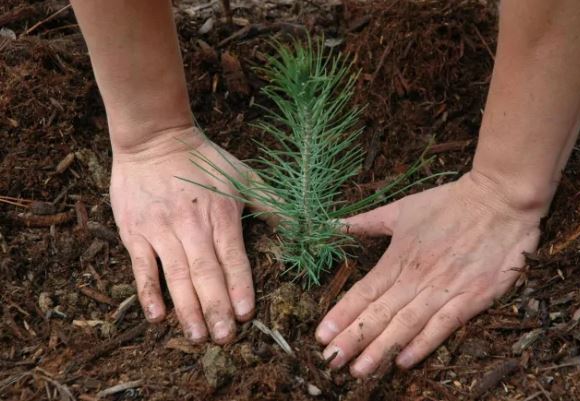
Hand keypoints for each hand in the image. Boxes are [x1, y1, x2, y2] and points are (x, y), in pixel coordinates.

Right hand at [110, 126, 255, 343]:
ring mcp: (161, 229)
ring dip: (187, 308)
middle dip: (216, 307)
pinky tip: (157, 316)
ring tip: (197, 336)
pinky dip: (148, 292)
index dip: (239, 286)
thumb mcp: (244, 176)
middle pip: (205, 272)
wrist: (154, 138)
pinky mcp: (135, 231)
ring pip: (176, 275)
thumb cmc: (204, 160)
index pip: (233, 257)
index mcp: (221, 214)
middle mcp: (191, 224)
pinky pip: (141, 266)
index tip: (246, 314)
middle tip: (225, 338)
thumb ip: (272, 203)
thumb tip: (306, 224)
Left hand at [315, 171, 542, 376]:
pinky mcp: (472, 298)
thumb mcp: (402, 208)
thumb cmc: (448, 203)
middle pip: (379, 313)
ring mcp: (445, 289)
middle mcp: (417, 277)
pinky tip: (403, 361)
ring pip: (406, 324)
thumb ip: (366, 222)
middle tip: (331, 361)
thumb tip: (334, 225)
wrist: (500, 200)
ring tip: (359, 370)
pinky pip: (444, 326)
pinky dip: (423, 344)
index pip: (364, 292)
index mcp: (398, 257)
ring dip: (381, 349)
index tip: (321, 335)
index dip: (341, 315)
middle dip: (353, 339)